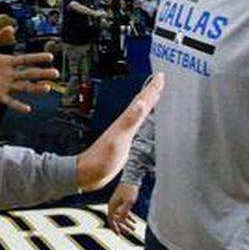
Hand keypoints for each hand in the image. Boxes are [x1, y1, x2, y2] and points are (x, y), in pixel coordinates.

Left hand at [0, 26, 59, 112]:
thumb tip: (11, 28)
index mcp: (7, 62)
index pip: (26, 59)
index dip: (37, 58)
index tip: (50, 57)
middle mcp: (9, 74)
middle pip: (29, 73)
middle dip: (42, 73)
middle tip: (55, 73)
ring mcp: (5, 86)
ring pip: (24, 87)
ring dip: (35, 88)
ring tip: (47, 88)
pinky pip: (10, 101)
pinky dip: (19, 105)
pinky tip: (27, 108)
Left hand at [76, 73, 163, 190]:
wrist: (87, 173)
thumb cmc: (100, 159)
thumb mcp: (118, 140)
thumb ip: (129, 121)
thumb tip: (140, 102)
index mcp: (125, 121)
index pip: (142, 101)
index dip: (152, 89)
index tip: (161, 76)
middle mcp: (124, 124)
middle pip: (141, 103)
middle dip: (151, 91)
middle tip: (161, 80)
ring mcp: (123, 132)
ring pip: (139, 112)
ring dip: (148, 102)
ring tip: (155, 94)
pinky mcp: (123, 142)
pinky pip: (137, 124)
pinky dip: (143, 118)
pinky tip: (143, 119)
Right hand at [107, 182, 139, 234]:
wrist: (131, 178)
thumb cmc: (130, 190)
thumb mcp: (129, 201)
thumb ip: (124, 211)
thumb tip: (119, 220)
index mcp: (112, 206)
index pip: (111, 220)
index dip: (114, 227)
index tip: (119, 234)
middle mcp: (113, 205)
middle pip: (116, 220)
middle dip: (122, 227)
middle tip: (129, 233)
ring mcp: (117, 203)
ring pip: (120, 217)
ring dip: (126, 223)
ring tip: (133, 229)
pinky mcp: (122, 201)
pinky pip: (123, 212)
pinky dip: (128, 218)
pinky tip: (134, 222)